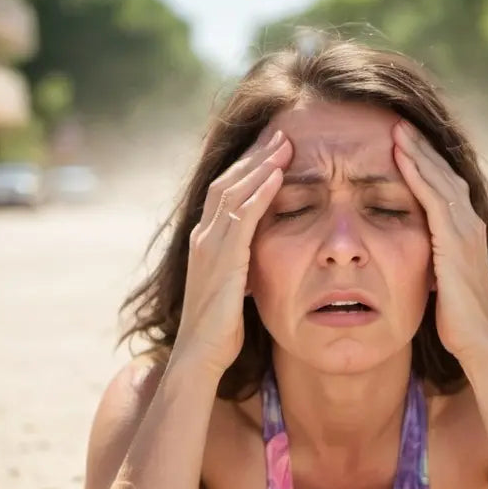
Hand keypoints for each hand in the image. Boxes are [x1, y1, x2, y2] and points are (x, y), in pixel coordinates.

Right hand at [171, 131, 292, 376]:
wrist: (200, 356)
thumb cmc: (220, 329)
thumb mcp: (235, 288)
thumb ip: (244, 266)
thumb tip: (259, 258)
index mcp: (206, 241)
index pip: (226, 191)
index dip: (249, 167)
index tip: (274, 149)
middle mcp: (203, 237)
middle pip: (228, 181)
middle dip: (256, 156)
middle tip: (283, 132)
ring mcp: (210, 246)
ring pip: (234, 191)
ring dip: (261, 165)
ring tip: (287, 143)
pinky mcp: (222, 260)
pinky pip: (242, 216)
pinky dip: (260, 192)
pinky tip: (279, 175)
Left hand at [392, 120, 487, 365]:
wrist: (480, 342)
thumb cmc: (458, 320)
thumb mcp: (441, 280)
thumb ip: (431, 259)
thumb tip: (416, 255)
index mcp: (466, 231)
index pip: (444, 185)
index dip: (424, 162)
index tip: (402, 141)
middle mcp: (470, 223)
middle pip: (443, 173)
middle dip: (420, 146)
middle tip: (397, 121)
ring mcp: (465, 230)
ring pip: (439, 178)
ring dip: (416, 152)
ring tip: (395, 129)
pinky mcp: (454, 241)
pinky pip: (433, 198)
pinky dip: (416, 174)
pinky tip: (398, 157)